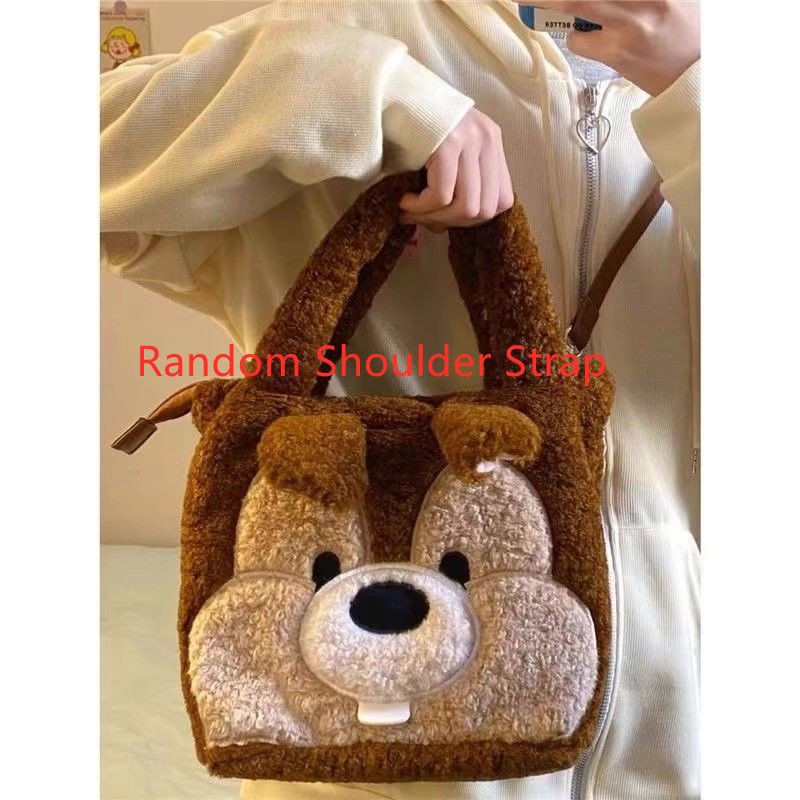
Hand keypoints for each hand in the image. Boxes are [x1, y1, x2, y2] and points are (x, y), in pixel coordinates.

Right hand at [399, 108, 513, 231]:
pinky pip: (441, 196)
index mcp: (492, 142)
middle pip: (486, 210)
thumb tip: (445, 225)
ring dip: (434, 217)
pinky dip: (420, 207)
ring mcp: (469, 141)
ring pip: (465, 207)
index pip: (504, 200)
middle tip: (424, 217)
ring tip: (411, 210)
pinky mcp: (447, 145)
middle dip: (452, 222)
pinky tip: (404, 200)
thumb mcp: (447, 151)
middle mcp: (487, 140)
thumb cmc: (411, 127)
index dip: (475, 219)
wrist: (387, 93)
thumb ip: (458, 181)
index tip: (446, 217)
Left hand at [525, 2, 699, 95]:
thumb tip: (594, 0)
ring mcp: (630, 24)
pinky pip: (579, 40)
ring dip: (548, 1)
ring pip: (576, 2)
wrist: (697, 75)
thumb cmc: (685, 29)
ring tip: (531, 1)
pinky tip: (584, 38)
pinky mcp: (618, 53)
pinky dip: (574, 38)